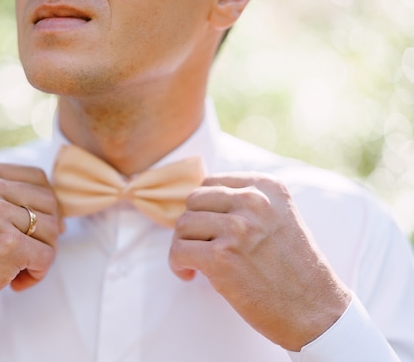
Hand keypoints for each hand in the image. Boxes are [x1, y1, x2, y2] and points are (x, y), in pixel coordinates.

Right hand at [0, 160, 62, 329]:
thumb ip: (4, 194)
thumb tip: (59, 207)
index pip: (36, 177)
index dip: (45, 205)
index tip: (34, 229)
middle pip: (49, 202)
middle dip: (45, 232)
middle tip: (24, 254)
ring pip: (52, 229)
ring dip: (41, 254)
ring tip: (16, 269)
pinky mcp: (7, 245)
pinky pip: (47, 256)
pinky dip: (37, 274)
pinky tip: (15, 282)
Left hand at [168, 173, 350, 350]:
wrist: (317, 312)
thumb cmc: (294, 270)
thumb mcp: (279, 218)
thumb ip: (247, 204)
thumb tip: (198, 200)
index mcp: (267, 187)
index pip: (211, 183)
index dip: (204, 208)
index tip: (210, 229)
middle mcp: (253, 201)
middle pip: (194, 201)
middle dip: (193, 226)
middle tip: (201, 248)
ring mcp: (237, 228)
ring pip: (183, 225)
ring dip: (184, 245)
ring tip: (197, 264)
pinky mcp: (221, 257)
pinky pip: (178, 250)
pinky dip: (177, 265)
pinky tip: (191, 275)